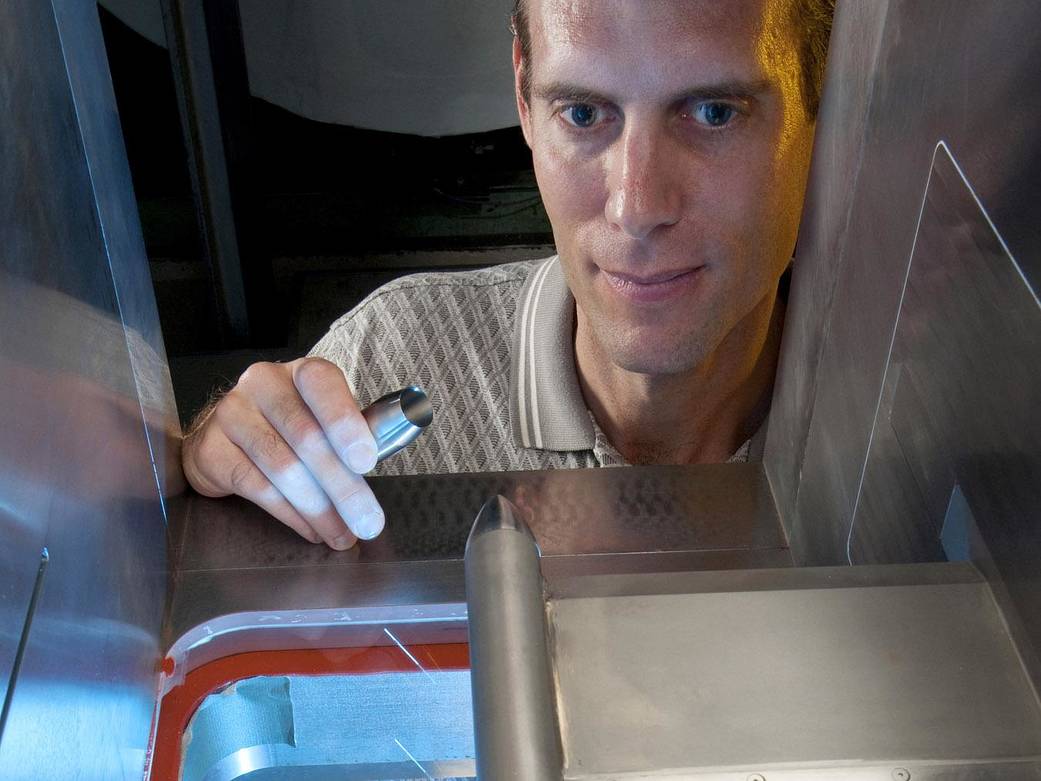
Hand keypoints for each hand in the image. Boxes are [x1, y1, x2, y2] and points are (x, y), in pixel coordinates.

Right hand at [181, 357, 382, 548]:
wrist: (224, 435)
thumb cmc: (288, 427)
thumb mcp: (322, 419)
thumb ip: (351, 435)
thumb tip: (376, 465)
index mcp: (301, 373)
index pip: (323, 384)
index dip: (346, 422)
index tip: (366, 462)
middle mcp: (263, 384)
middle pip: (307, 437)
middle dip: (342, 487)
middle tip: (366, 521)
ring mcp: (232, 413)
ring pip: (283, 467)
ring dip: (318, 509)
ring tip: (341, 535)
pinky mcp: (211, 448)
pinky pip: (257, 487)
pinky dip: (290, 514)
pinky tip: (310, 529)